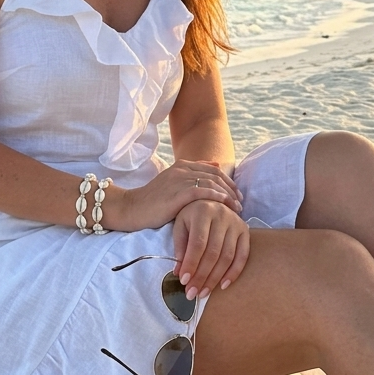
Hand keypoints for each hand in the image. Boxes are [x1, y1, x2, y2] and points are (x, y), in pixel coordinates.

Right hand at [110, 159, 241, 232]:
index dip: (228, 181)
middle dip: (231, 188)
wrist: (132, 208)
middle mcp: (182, 169)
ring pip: (211, 183)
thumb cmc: (153, 201)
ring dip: (228, 195)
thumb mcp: (173, 184)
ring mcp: (179, 180)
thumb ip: (192, 175)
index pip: (213, 170)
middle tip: (241, 202)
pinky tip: (225, 205)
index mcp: (181, 165)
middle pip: (215, 175)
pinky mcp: (177, 194)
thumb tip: (215, 165)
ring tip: (237, 207)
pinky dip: (216, 197)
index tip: (237, 194)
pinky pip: (202, 192)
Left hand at [172, 200, 249, 297]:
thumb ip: (180, 246)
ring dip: (215, 278)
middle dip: (202, 276)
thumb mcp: (180, 224)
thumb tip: (179, 272)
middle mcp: (222, 215)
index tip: (184, 281)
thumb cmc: (191, 214)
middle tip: (192, 293)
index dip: (191, 263)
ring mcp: (236, 222)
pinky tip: (222, 285)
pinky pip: (242, 256)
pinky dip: (234, 273)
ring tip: (203, 292)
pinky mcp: (245, 230)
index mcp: (203, 210)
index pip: (198, 243)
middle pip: (213, 252)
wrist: (210, 199)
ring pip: (227, 257)